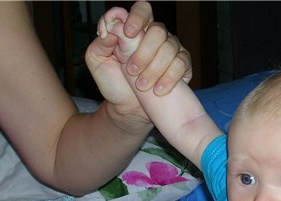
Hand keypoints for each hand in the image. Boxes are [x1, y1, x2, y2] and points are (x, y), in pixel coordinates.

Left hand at [86, 4, 191, 119]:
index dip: (137, 18)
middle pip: (158, 30)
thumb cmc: (114, 83)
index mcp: (135, 29)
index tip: (127, 33)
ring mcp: (172, 49)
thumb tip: (110, 28)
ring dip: (154, 68)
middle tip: (131, 71)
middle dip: (144, 51)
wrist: (128, 109)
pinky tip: (158, 90)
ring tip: (141, 85)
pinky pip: (181, 64)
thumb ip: (100, 42)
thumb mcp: (97, 61)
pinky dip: (169, 77)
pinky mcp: (183, 65)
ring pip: (169, 47)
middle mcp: (156, 36)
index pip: (142, 10)